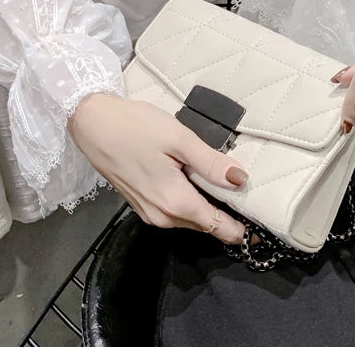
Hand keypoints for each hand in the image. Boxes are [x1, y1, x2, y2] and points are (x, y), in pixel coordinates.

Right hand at [67, 92, 248, 244]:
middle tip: (252, 200)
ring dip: (210, 209)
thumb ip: (211, 163)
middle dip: (228, 217)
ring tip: (231, 189)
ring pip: (190, 219)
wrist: (92, 124)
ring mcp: (149, 212)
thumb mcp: (179, 139)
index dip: (240, 230)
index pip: (217, 228)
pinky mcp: (141, 203)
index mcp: (175, 202)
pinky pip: (175, 212)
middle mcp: (162, 216)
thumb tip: (241, 181)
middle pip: (205, 225)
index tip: (262, 229)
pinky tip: (201, 183)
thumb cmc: (136, 127)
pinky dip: (192, 203)